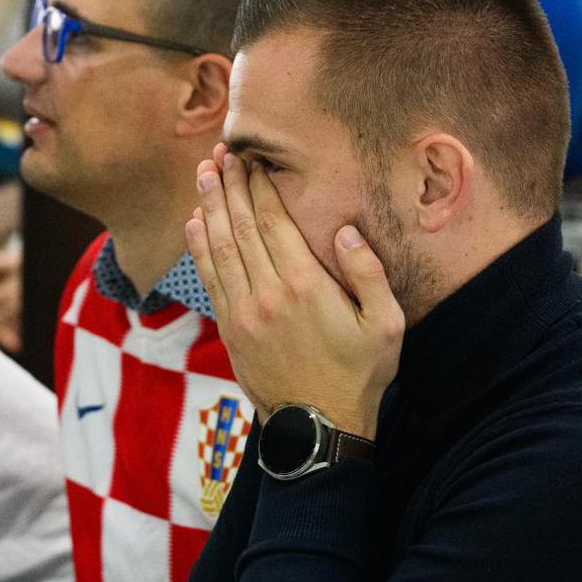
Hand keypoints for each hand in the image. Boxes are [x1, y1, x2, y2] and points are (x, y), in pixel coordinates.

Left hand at [185, 145, 403, 438]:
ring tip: (204, 174)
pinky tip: (196, 222)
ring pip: (220, 248)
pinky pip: (209, 278)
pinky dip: (200, 246)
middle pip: (241, 227)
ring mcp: (243, 312)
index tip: (253, 159)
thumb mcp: (385, 325)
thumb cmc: (359, 374)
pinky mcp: (229, 329)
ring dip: (210, 207)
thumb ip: (369, 275)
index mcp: (306, 286)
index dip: (260, 187)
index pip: (274, 223)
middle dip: (230, 186)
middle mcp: (267, 294)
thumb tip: (347, 231)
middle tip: (219, 154)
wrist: (318, 427)